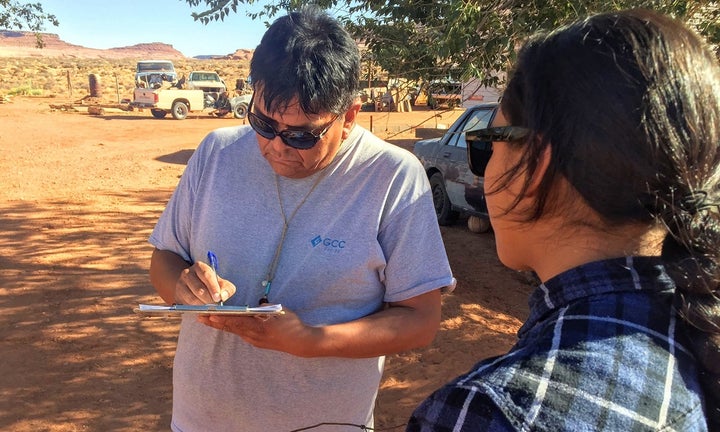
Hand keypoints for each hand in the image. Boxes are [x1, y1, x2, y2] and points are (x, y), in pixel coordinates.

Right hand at [174, 261, 235, 304]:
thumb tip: (223, 296)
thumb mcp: (222, 283)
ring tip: (210, 308)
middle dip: (209, 299)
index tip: (218, 298)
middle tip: (216, 305)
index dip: (213, 287)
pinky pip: (186, 305)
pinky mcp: (177, 295)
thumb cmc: (212, 284)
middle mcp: (187, 273)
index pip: (206, 275)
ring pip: (192, 298)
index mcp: (199, 267)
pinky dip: (195, 309)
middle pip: (198, 289)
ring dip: (202, 305)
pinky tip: (202, 309)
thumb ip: (226, 288)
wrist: (195, 285)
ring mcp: (180, 284)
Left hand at [197, 307, 319, 356]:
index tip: (211, 315)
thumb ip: (265, 308)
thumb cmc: (293, 324)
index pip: (238, 322)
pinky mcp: (257, 343)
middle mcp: (255, 336)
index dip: (223, 318)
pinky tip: (222, 325)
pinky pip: (240, 334)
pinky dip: (230, 328)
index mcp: (260, 327)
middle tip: (199, 317)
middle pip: (231, 328)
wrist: (301, 342)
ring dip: (220, 325)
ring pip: (234, 331)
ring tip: (206, 320)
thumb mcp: (280, 311)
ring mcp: (255, 341)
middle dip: (215, 322)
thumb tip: (255, 307)